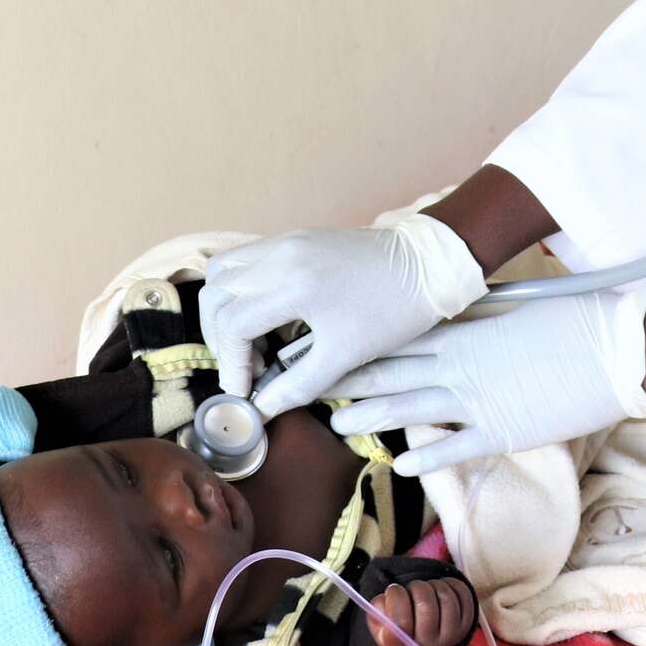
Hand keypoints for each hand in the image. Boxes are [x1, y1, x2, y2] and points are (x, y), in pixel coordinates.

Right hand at [198, 210, 488, 417]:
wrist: (431, 264)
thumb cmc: (395, 309)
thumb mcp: (347, 355)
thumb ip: (298, 385)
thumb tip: (263, 408)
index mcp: (293, 284)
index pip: (232, 324)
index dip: (230, 364)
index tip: (245, 390)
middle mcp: (281, 255)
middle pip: (215, 296)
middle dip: (220, 338)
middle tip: (248, 367)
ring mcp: (285, 240)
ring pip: (222, 272)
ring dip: (224, 309)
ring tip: (253, 342)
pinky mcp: (294, 237)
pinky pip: (245, 259)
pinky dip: (240, 289)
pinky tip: (267, 317)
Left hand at [329, 289, 645, 475]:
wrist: (616, 349)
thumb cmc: (575, 319)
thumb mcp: (519, 309)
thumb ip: (481, 318)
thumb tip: (455, 317)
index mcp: (465, 330)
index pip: (397, 337)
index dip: (357, 342)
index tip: (323, 343)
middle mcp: (460, 364)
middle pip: (390, 372)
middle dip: (346, 380)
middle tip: (306, 386)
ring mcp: (478, 399)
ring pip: (408, 408)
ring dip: (369, 416)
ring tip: (335, 424)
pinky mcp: (502, 430)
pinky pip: (453, 446)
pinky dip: (425, 456)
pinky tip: (400, 464)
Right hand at [368, 576, 476, 645]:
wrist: (422, 642)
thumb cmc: (397, 627)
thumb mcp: (378, 621)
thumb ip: (377, 609)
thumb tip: (388, 597)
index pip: (400, 621)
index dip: (395, 597)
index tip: (393, 591)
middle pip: (426, 603)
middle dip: (415, 587)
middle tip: (410, 590)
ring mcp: (452, 636)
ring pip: (444, 594)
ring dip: (432, 584)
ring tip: (425, 592)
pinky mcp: (467, 623)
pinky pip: (461, 591)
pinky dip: (449, 583)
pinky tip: (439, 592)